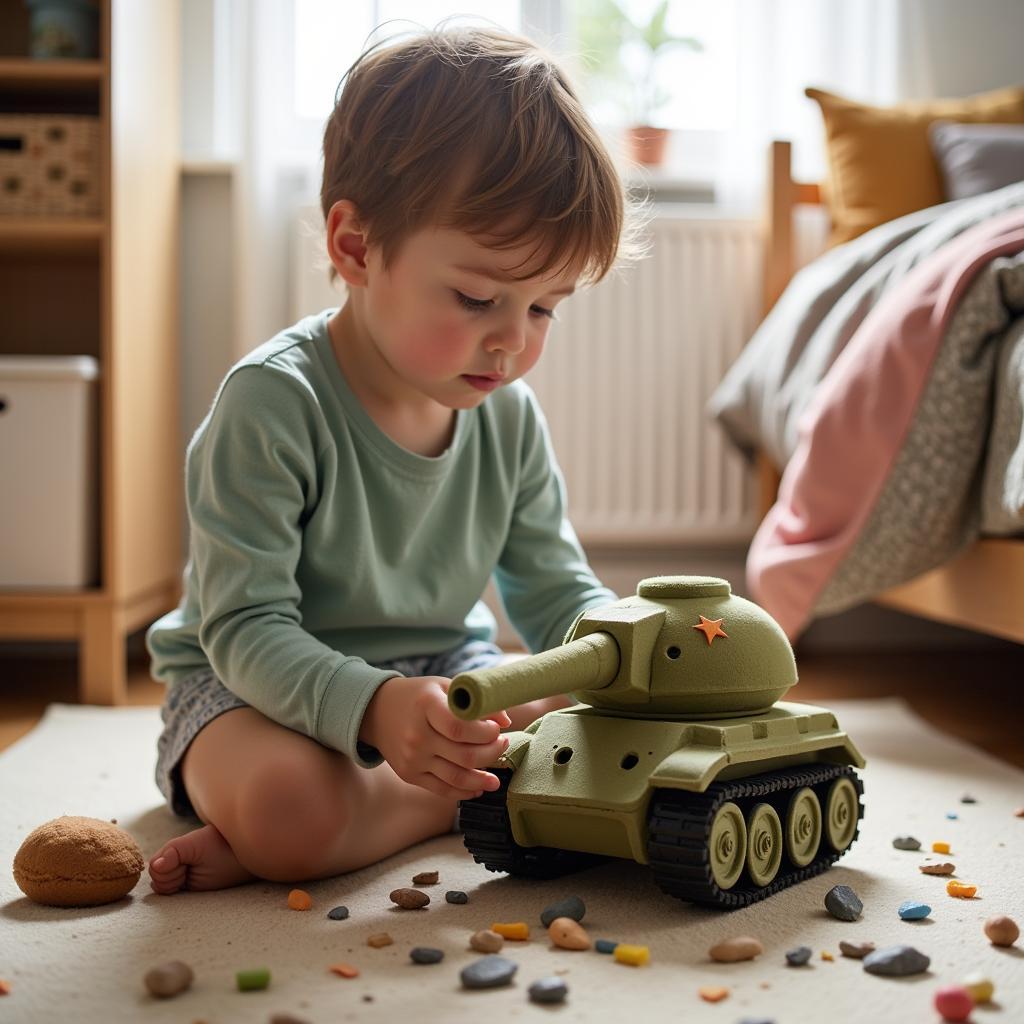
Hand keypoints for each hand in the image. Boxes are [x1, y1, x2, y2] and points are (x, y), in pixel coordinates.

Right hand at [359, 676, 511, 799]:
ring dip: (482, 780)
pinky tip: (478, 787)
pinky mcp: (409, 775)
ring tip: (496, 778)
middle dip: (492, 753)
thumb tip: (505, 721)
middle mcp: (417, 735)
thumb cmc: (419, 696)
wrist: (377, 711)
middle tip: (503, 745)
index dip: (485, 733)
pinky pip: (442, 789)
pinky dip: (464, 792)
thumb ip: (476, 703)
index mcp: (426, 706)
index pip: (460, 728)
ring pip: (456, 777)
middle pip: (464, 755)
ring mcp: (412, 758)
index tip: (497, 729)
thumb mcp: (445, 687)